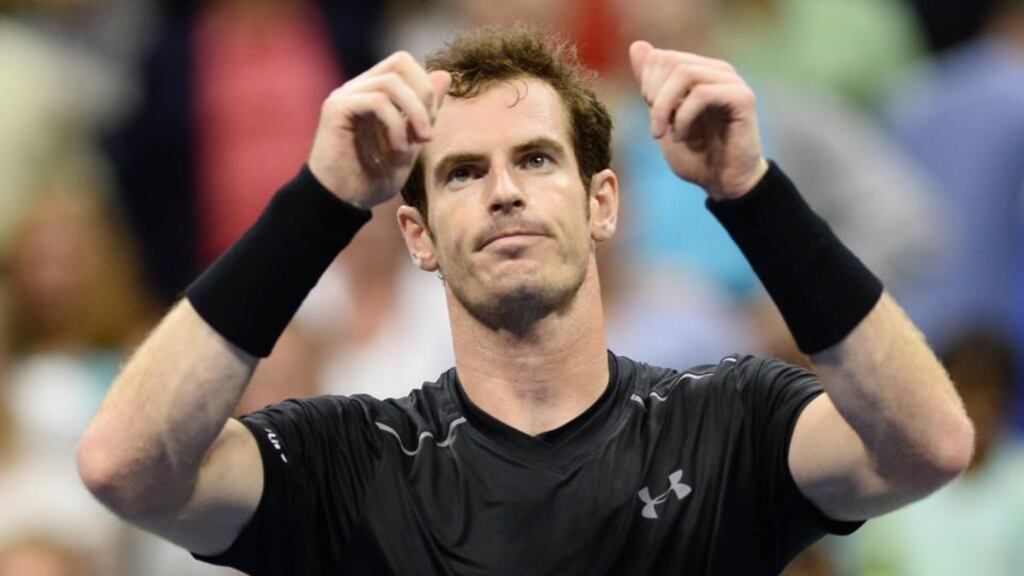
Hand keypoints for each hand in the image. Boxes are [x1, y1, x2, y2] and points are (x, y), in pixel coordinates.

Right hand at [308, 51, 451, 209]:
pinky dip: (395, 126)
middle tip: (427, 135)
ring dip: (413, 114)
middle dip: (423, 96)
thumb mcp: (410, 143)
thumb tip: (445, 75)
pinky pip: (376, 101)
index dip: (425, 87)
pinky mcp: (335, 109)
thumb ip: (425, 111)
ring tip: (413, 146)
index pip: (404, 63)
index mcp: (372, 91)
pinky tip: (397, 151)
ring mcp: (345, 96)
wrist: (342, 204)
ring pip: (391, 82)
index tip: (429, 128)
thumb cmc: (372, 178)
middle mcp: (357, 88)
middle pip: (400, 62)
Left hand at [628, 41, 767, 200]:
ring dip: (665, 107)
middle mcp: (717, 70)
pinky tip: (683, 139)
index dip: (646, 85)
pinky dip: (684, 118)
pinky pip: (702, 93)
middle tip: (657, 128)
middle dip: (654, 96)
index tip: (651, 115)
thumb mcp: (663, 117)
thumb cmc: (696, 154)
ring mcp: (731, 82)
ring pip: (685, 73)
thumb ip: (651, 85)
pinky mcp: (742, 98)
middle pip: (670, 60)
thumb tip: (637, 45)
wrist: (723, 183)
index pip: (661, 56)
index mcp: (700, 71)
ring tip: (666, 134)